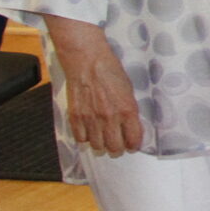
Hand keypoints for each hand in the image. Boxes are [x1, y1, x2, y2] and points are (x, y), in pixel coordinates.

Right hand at [47, 20, 144, 156]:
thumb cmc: (110, 71)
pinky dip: (86, 138)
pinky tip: (89, 131)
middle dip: (118, 148)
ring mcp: (91, 119)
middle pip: (115, 148)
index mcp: (127, 110)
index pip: (133, 139)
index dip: (133, 144)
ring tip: (103, 138)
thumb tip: (131, 125)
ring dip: (101, 144)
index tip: (132, 144)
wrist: (87, 61)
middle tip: (118, 144)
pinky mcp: (76, 117)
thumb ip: (130, 110)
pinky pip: (81, 139)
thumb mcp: (129, 90)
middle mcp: (110, 118)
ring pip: (98, 146)